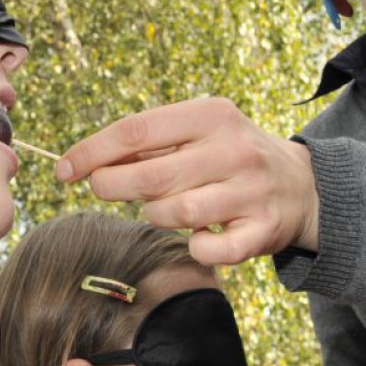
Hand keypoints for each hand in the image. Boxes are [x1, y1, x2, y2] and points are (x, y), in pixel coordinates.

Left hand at [56, 97, 318, 264]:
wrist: (302, 185)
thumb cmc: (230, 156)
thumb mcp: (199, 131)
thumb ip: (148, 142)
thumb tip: (84, 160)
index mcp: (212, 115)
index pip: (137, 130)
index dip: (93, 151)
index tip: (64, 168)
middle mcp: (234, 150)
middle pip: (150, 176)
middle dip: (112, 185)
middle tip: (101, 188)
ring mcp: (251, 191)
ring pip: (175, 213)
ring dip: (156, 215)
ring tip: (164, 208)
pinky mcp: (262, 231)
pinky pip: (208, 250)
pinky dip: (194, 248)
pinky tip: (199, 238)